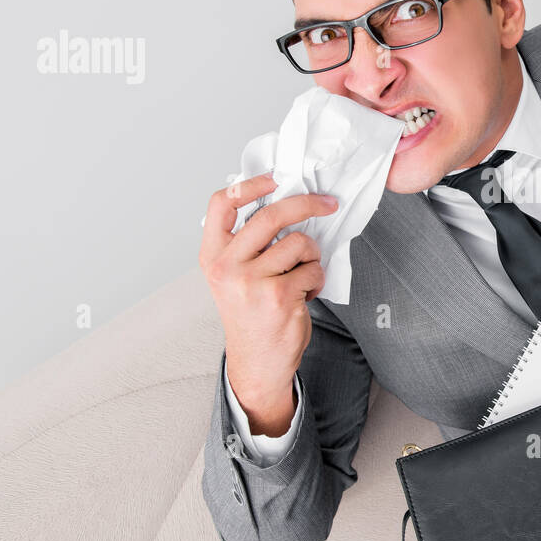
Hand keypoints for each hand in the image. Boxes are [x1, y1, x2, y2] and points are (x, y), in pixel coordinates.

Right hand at [199, 174, 337, 433]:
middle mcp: (227, 266)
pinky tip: (303, 295)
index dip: (251, 185)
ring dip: (311, 256)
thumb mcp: (233, 275)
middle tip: (327, 203)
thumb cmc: (250, 314)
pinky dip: (316, 280)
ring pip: (300, 243)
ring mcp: (252, 281)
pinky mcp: (279, 295)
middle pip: (272, 215)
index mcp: (213, 255)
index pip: (221, 203)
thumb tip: (285, 202)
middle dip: (307, 204)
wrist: (257, 361)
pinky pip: (313, 270)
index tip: (276, 179)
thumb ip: (247, 242)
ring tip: (301, 275)